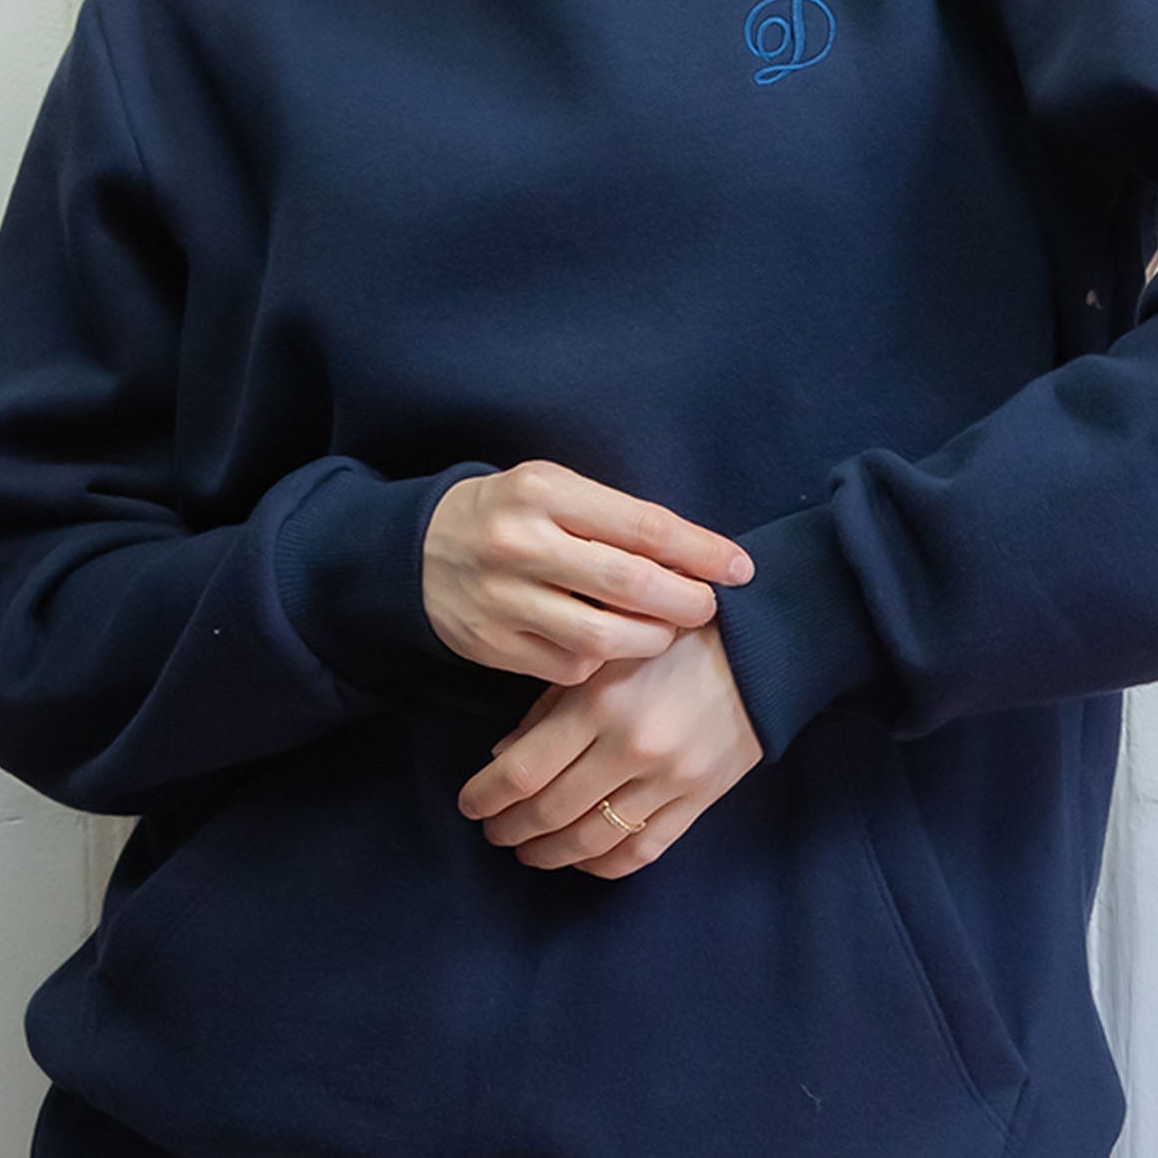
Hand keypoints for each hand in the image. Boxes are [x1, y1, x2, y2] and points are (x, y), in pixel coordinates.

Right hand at [424, 461, 753, 687]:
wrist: (417, 552)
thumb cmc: (510, 515)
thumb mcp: (555, 490)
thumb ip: (616, 518)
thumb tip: (699, 557)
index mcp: (544, 491)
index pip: (643, 526)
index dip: (701, 552)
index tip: (740, 569)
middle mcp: (520, 543)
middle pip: (628, 584)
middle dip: (684, 602)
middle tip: (708, 608)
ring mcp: (502, 598)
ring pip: (602, 636)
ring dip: (649, 640)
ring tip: (664, 631)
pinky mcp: (491, 644)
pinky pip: (569, 667)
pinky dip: (600, 663)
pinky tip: (609, 649)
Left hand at [459, 628, 763, 879]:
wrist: (764, 647)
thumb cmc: (674, 639)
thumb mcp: (604, 654)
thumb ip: (550, 706)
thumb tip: (503, 758)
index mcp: (600, 704)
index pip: (522, 770)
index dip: (486, 796)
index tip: (470, 805)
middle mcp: (632, 748)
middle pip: (551, 811)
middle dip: (511, 828)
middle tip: (493, 832)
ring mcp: (669, 780)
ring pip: (592, 841)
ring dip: (549, 854)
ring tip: (528, 852)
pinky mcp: (699, 800)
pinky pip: (642, 850)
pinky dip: (603, 864)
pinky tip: (581, 860)